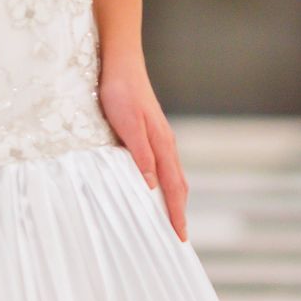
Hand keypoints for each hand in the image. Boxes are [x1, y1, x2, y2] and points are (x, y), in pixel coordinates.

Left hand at [97, 58, 187, 240]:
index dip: (177, 213)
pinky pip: (163, 166)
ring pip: (172, 175)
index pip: (174, 188)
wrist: (121, 62)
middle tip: (178, 237)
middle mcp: (166, 144)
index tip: (180, 237)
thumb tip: (151, 186)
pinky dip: (165, 184)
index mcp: (162, 145)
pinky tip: (155, 188)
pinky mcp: (151, 133)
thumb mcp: (127, 124)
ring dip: (174, 199)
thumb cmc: (120, 91)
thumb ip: (140, 154)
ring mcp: (160, 138)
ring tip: (170, 219)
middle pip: (178, 185)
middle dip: (179, 211)